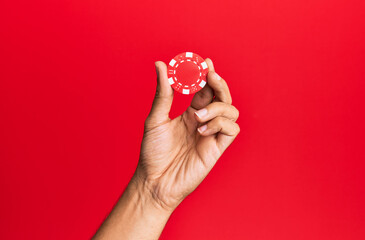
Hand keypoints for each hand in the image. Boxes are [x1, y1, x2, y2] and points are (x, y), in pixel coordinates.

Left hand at [134, 58, 239, 210]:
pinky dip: (220, 124)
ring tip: (197, 116)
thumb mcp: (155, 119)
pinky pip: (232, 130)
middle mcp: (204, 121)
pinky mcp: (217, 148)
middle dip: (218, 83)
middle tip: (210, 74)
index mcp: (190, 113)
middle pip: (221, 96)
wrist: (154, 181)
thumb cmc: (153, 152)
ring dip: (217, 107)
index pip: (205, 89)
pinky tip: (202, 131)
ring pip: (231, 111)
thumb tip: (161, 64)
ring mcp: (212, 134)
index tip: (204, 61)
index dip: (207, 75)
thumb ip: (163, 93)